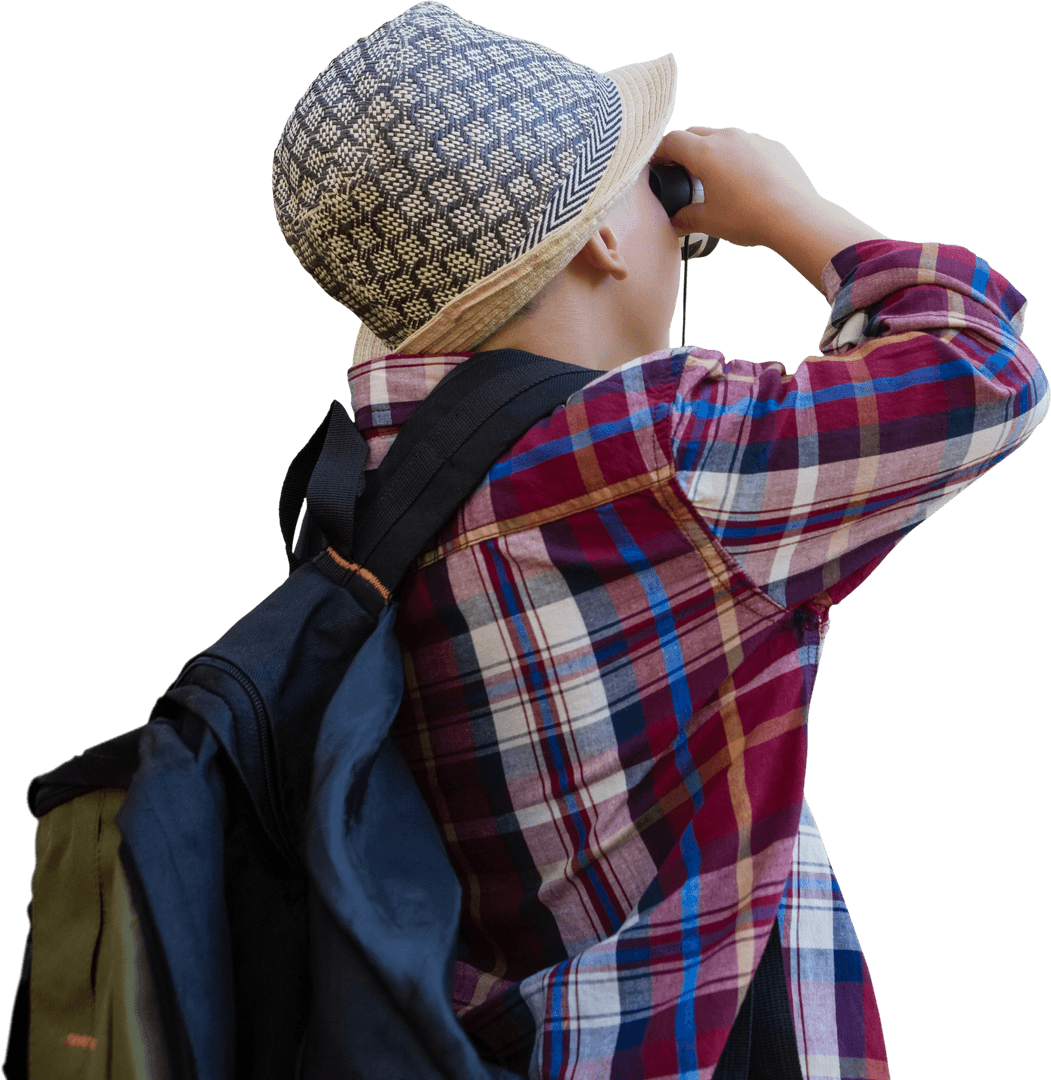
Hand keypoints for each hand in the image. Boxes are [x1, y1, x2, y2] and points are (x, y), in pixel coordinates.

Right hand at [652, 126, 887, 293]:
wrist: (794, 215)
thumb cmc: (749, 217)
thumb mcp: (709, 222)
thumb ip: (686, 219)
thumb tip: (676, 222)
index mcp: (706, 153)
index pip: (672, 141)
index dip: (659, 152)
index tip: (656, 164)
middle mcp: (728, 138)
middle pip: (696, 133)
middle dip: (684, 149)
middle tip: (680, 170)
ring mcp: (753, 139)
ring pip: (724, 138)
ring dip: (713, 152)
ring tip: (714, 178)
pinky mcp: (773, 147)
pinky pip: (749, 147)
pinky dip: (739, 159)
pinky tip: (744, 183)